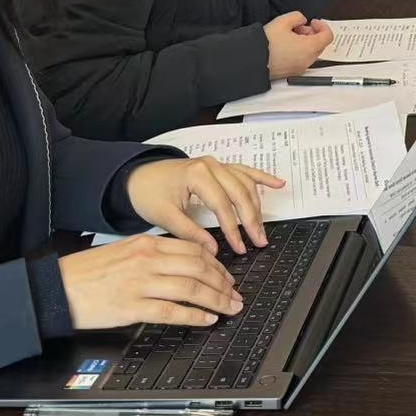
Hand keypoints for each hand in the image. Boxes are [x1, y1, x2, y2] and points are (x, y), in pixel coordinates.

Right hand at [59, 234, 240, 329]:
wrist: (58, 287)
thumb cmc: (90, 271)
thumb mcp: (126, 251)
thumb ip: (154, 254)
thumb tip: (185, 263)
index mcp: (148, 243)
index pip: (195, 250)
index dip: (217, 265)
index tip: (227, 276)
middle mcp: (148, 260)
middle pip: (199, 268)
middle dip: (223, 283)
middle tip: (236, 294)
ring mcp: (141, 283)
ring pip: (191, 289)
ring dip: (216, 300)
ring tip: (229, 307)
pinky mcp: (132, 307)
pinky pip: (172, 311)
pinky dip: (194, 316)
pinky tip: (207, 319)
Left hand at [126, 156, 284, 254]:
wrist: (137, 176)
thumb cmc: (148, 194)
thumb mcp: (165, 216)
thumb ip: (190, 233)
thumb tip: (212, 251)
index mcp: (197, 174)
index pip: (222, 205)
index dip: (233, 228)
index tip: (239, 247)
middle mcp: (211, 165)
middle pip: (240, 193)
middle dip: (252, 219)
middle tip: (259, 241)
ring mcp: (217, 164)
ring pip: (246, 184)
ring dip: (258, 206)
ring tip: (262, 228)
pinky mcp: (219, 167)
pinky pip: (245, 171)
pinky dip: (262, 178)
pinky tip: (278, 184)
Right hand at [264, 11, 332, 78]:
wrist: (251, 61)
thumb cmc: (266, 43)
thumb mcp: (283, 21)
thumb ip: (297, 17)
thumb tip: (302, 21)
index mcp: (310, 48)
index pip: (328, 36)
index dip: (323, 26)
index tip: (313, 22)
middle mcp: (307, 61)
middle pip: (320, 45)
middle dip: (312, 34)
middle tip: (298, 27)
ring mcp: (299, 69)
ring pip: (310, 53)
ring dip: (305, 42)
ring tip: (289, 36)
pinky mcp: (291, 73)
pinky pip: (301, 60)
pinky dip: (299, 52)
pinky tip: (285, 46)